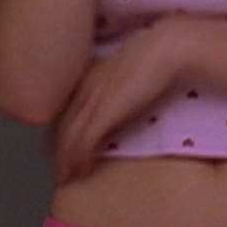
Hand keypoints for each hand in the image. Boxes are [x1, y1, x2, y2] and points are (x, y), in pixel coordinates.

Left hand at [48, 19, 190, 184]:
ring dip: (65, 161)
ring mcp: (92, 101)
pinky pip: (82, 142)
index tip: (64, 147)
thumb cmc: (163, 53)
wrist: (168, 47)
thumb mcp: (138, 70)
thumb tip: (132, 95)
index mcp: (93, 76)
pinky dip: (78, 160)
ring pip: (68, 137)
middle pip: (62, 125)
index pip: (69, 109)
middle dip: (58, 149)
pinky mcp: (103, 113)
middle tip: (60, 169)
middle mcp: (86, 88)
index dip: (64, 130)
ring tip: (66, 179)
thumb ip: (127, 84)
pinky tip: (80, 173)